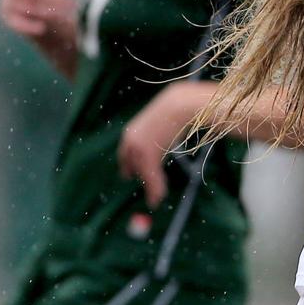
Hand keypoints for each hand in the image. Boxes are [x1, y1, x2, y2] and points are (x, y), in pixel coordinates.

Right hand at [0, 0, 79, 39]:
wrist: (34, 23)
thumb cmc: (52, 3)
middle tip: (71, 5)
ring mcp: (7, 2)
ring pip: (24, 5)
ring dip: (41, 10)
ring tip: (59, 16)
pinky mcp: (7, 19)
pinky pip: (14, 22)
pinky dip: (26, 25)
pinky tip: (41, 29)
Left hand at [118, 86, 196, 207]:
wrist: (177, 104)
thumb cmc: (173, 110)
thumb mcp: (159, 124)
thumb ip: (154, 135)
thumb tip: (159, 142)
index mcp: (130, 133)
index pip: (125, 154)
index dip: (128, 166)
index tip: (129, 174)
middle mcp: (130, 142)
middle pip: (131, 167)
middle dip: (140, 178)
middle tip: (148, 190)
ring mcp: (138, 149)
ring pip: (143, 174)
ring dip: (151, 188)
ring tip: (156, 199)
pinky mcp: (148, 155)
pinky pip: (152, 176)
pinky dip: (155, 189)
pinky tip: (158, 198)